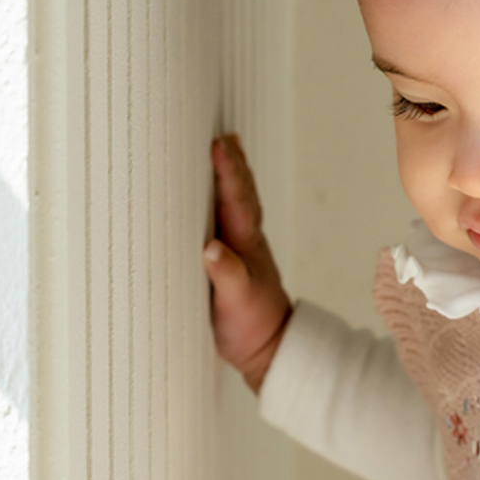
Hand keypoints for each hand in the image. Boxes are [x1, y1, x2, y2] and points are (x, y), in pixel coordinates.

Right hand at [204, 134, 291, 393]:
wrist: (268, 346)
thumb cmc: (251, 325)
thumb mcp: (237, 303)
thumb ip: (226, 275)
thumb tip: (211, 249)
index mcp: (245, 243)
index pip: (236, 199)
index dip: (227, 171)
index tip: (218, 145)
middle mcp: (246, 238)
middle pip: (240, 191)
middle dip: (233, 161)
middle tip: (224, 133)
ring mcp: (242, 246)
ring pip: (238, 200)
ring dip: (232, 174)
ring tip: (226, 147)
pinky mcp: (233, 257)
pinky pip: (229, 216)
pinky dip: (225, 196)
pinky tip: (217, 191)